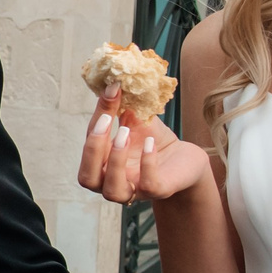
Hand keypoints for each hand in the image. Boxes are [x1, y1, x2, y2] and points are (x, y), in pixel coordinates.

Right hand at [76, 92, 212, 204]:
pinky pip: (148, 185)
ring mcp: (135, 189)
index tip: (109, 93)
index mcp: (101, 165)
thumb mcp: (133, 119)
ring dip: (115, 161)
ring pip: (113, 191)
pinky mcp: (159, 190)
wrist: (183, 157)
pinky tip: (150, 143)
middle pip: (87, 178)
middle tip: (108, 121)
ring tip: (125, 133)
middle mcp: (111, 181)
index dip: (94, 123)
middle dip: (94, 149)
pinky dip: (147, 163)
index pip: (88, 147)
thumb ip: (118, 106)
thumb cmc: (152, 140)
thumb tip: (112, 81)